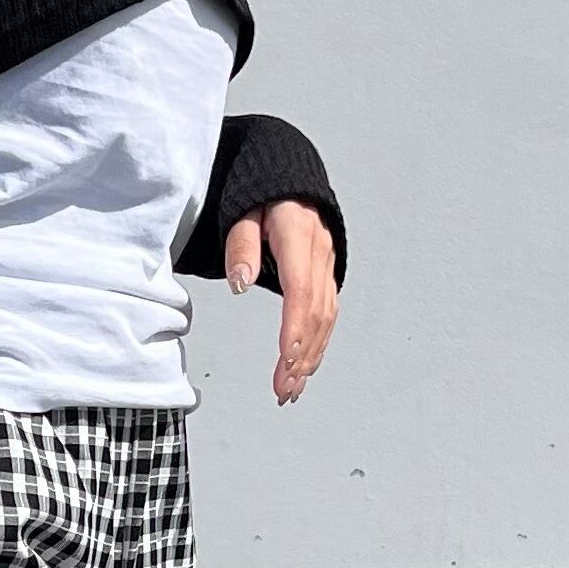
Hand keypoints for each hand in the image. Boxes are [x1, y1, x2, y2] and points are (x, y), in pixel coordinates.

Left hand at [223, 198, 340, 403]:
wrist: (287, 179)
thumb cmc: (260, 195)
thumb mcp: (242, 212)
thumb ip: (241, 246)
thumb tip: (241, 281)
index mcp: (298, 233)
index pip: (300, 288)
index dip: (294, 325)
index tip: (285, 356)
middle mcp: (319, 251)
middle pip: (315, 312)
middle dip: (300, 354)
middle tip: (282, 387)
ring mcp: (326, 264)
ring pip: (326, 318)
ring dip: (310, 356)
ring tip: (291, 388)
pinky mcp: (326, 275)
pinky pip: (327, 314)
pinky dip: (317, 344)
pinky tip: (305, 368)